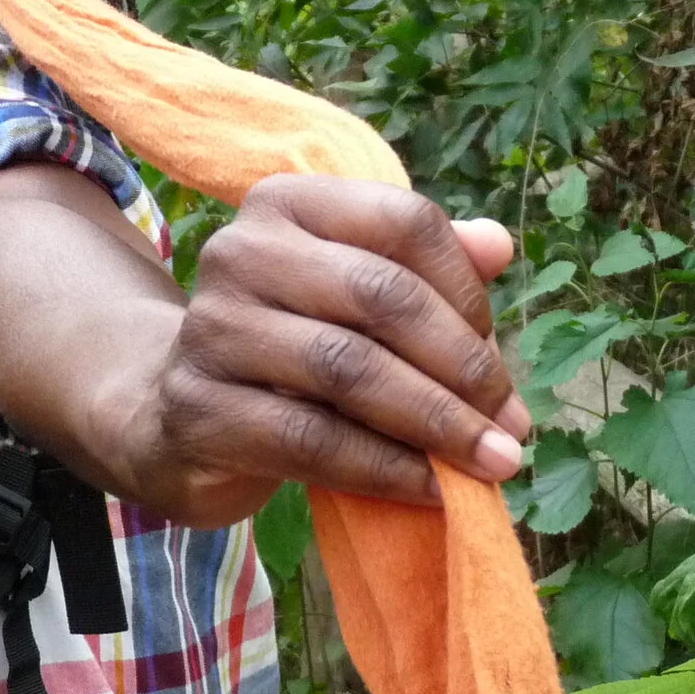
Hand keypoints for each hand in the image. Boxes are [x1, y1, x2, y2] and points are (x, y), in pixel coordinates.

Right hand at [109, 174, 531, 526]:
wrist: (180, 419)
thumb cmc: (293, 346)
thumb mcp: (357, 298)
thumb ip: (426, 268)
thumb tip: (499, 245)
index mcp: (290, 203)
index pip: (404, 223)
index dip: (468, 293)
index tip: (500, 360)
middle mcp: (242, 250)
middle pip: (380, 296)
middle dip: (464, 368)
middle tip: (513, 428)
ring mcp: (212, 327)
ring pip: (348, 369)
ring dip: (436, 424)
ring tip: (492, 463)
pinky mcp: (199, 407)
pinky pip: (312, 439)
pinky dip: (385, 468)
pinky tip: (432, 490)